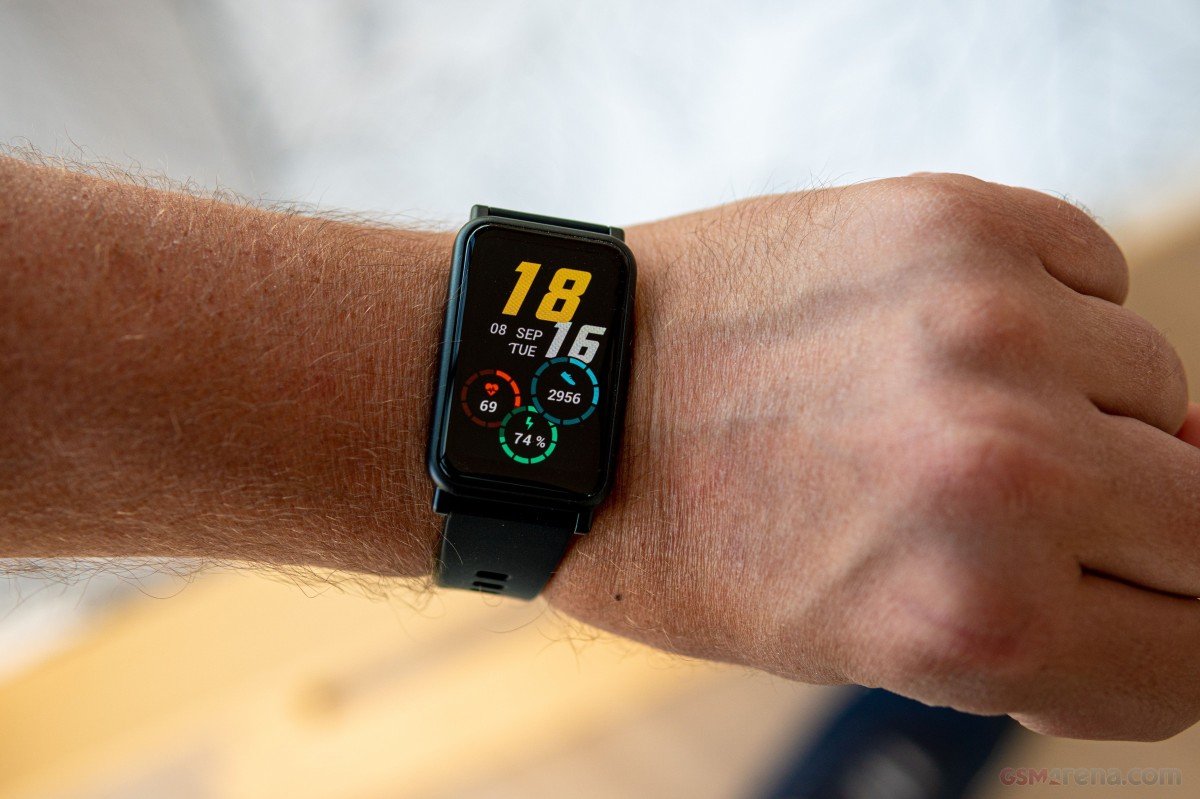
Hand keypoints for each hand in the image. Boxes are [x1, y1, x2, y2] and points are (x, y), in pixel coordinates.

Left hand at [546, 174, 1198, 740]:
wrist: (573, 399)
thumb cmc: (693, 537)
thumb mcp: (860, 645)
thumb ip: (1033, 630)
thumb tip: (1168, 587)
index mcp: (977, 616)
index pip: (1192, 659)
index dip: (1158, 640)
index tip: (1125, 610)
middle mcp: (1008, 473)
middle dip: (1139, 537)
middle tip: (1048, 512)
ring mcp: (991, 331)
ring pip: (1160, 389)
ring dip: (1084, 414)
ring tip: (954, 410)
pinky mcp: (956, 222)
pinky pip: (1095, 276)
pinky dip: (1053, 313)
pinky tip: (951, 335)